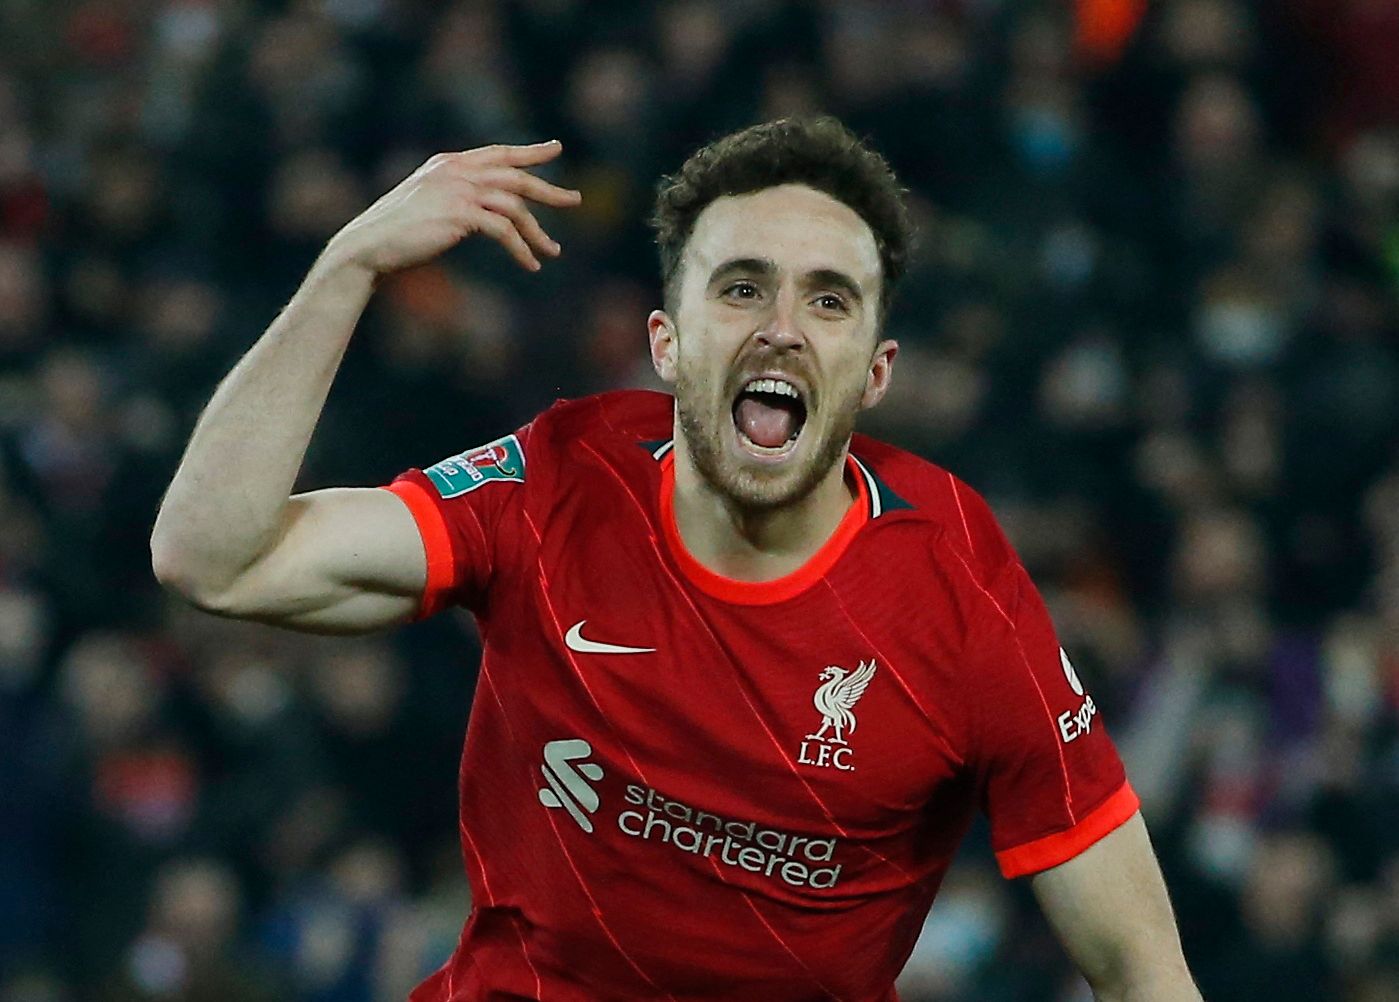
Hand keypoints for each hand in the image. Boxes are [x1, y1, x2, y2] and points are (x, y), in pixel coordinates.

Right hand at [325, 140, 580, 276]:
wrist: (368, 245)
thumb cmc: (395, 232)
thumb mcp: (428, 203)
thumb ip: (456, 196)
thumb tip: (486, 209)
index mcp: (449, 163)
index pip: (499, 153)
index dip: (530, 151)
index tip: (556, 149)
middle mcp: (457, 171)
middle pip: (516, 176)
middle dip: (549, 190)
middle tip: (575, 200)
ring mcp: (459, 191)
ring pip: (515, 207)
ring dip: (538, 233)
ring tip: (553, 252)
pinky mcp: (461, 215)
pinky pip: (504, 232)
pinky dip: (521, 250)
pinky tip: (531, 265)